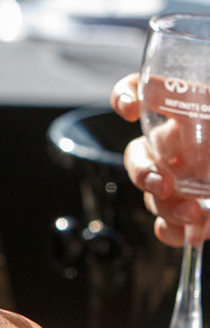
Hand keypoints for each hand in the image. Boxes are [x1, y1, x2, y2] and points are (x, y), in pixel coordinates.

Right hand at [112, 73, 204, 246]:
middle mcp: (187, 143)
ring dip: (164, 204)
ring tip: (193, 214)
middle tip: (164, 182)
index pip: (149, 91)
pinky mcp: (194, 214)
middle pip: (141, 149)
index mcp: (198, 110)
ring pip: (151, 190)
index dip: (129, 96)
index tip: (132, 109)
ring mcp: (189, 179)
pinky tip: (190, 233)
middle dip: (143, 168)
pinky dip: (173, 230)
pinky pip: (167, 224)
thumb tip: (208, 102)